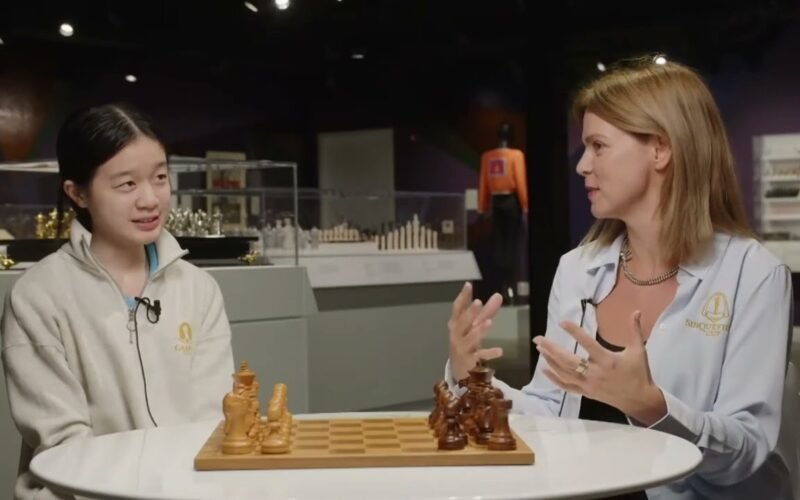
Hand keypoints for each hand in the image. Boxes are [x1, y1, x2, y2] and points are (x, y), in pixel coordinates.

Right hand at [448, 282, 503, 380]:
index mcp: (456, 324)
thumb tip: (498, 295)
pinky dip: (489, 353)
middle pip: (462, 323)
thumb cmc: (467, 344)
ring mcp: (462, 349)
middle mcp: (456, 335)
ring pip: (469, 339)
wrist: (460, 371)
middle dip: (470, 313)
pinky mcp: (469, 361)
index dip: (462, 297)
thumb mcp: (476, 327)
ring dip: (478, 331)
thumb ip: (487, 311)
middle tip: (478, 302)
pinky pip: (479, 357)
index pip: (457, 309)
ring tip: (489, 322)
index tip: (468, 285)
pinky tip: (499, 351)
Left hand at [533, 310, 666, 424]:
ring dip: (550, 360)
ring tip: (540, 349)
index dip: (574, 332)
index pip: (587, 344)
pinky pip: (566, 386)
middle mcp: (595, 373)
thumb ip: (634, 330)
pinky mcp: (586, 393)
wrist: (640, 400)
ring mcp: (589, 384)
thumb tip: (636, 311)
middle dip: (551, 349)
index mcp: (607, 360)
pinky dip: (554, 378)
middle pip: (568, 360)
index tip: (561, 322)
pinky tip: (544, 370)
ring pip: (564, 373)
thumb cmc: (639, 373)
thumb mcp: (638, 350)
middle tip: (538, 338)